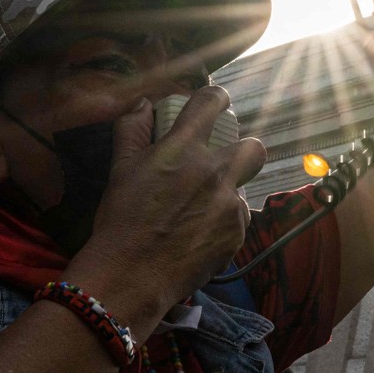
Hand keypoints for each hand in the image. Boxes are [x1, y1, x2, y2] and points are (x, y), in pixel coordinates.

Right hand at [69, 88, 266, 327]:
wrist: (132, 274)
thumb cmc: (121, 219)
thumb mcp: (120, 168)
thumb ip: (133, 129)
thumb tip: (145, 104)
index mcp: (184, 148)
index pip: (212, 103)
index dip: (215, 99)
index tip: (215, 104)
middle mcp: (215, 171)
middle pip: (253, 147)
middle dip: (242, 150)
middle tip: (220, 163)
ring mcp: (230, 204)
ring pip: (244, 186)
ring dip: (228, 191)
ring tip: (201, 207)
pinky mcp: (237, 233)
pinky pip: (238, 218)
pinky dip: (224, 222)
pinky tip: (199, 234)